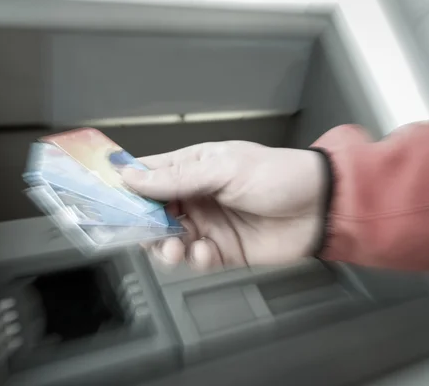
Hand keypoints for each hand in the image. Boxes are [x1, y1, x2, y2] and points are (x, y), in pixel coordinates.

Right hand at [121, 141, 326, 269]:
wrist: (321, 208)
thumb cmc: (277, 175)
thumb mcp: (223, 169)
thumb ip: (177, 178)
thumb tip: (131, 177)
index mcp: (192, 168)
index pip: (148, 175)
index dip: (126, 187)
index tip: (107, 201)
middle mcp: (194, 197)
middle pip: (152, 214)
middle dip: (145, 226)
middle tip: (148, 233)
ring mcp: (207, 225)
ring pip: (169, 240)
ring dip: (166, 247)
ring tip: (176, 248)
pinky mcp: (222, 251)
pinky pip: (194, 260)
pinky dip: (194, 260)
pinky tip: (206, 253)